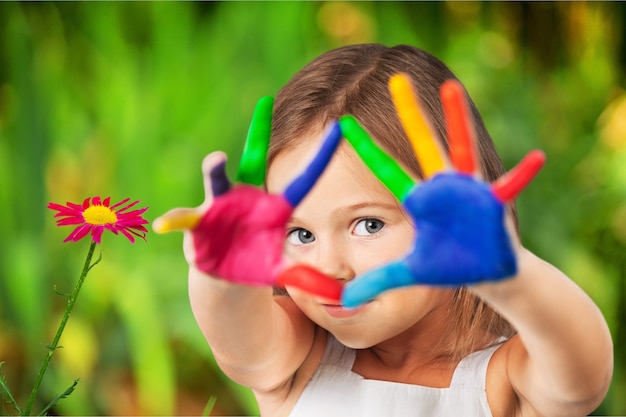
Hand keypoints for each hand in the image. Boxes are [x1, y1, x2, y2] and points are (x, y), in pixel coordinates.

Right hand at [153, 97, 342, 300]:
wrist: (225, 274)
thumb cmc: (256, 264)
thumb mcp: (282, 272)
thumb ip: (306, 279)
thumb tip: (337, 296)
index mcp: (273, 208)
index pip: (302, 181)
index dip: (320, 157)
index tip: (339, 127)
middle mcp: (246, 198)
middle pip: (252, 164)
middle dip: (257, 136)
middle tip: (264, 106)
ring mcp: (220, 207)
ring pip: (217, 183)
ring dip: (216, 172)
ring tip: (217, 160)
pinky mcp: (197, 224)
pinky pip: (185, 220)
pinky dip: (176, 221)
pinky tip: (164, 223)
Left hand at [339, 74, 545, 306]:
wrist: (486, 273)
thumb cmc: (449, 266)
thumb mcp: (410, 273)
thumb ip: (378, 282)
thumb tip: (345, 299)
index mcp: (419, 200)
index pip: (385, 170)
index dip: (366, 148)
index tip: (343, 123)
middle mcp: (441, 186)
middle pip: (421, 145)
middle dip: (410, 113)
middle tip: (395, 78)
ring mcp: (467, 190)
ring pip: (461, 149)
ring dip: (457, 121)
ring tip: (451, 89)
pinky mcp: (492, 203)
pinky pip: (509, 186)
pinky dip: (523, 175)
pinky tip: (535, 158)